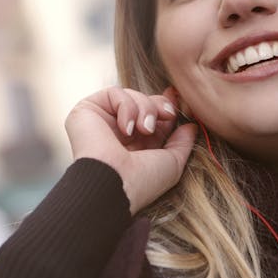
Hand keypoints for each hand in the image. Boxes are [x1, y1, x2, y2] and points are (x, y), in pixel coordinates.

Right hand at [64, 87, 196, 213]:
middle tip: (168, 115)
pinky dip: (126, 106)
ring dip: (145, 108)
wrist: (113, 184)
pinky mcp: (86, 111)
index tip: (178, 97)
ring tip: (145, 129)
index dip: (166, 104)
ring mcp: (101, 121)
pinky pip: (114, 93)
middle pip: (143, 100)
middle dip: (159, 105)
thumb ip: (183, 143)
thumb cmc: (142, 181)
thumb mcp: (172, 164)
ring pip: (131, 95)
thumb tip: (191, 126)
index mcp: (136, 145)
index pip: (152, 115)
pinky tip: (126, 129)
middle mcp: (117, 132)